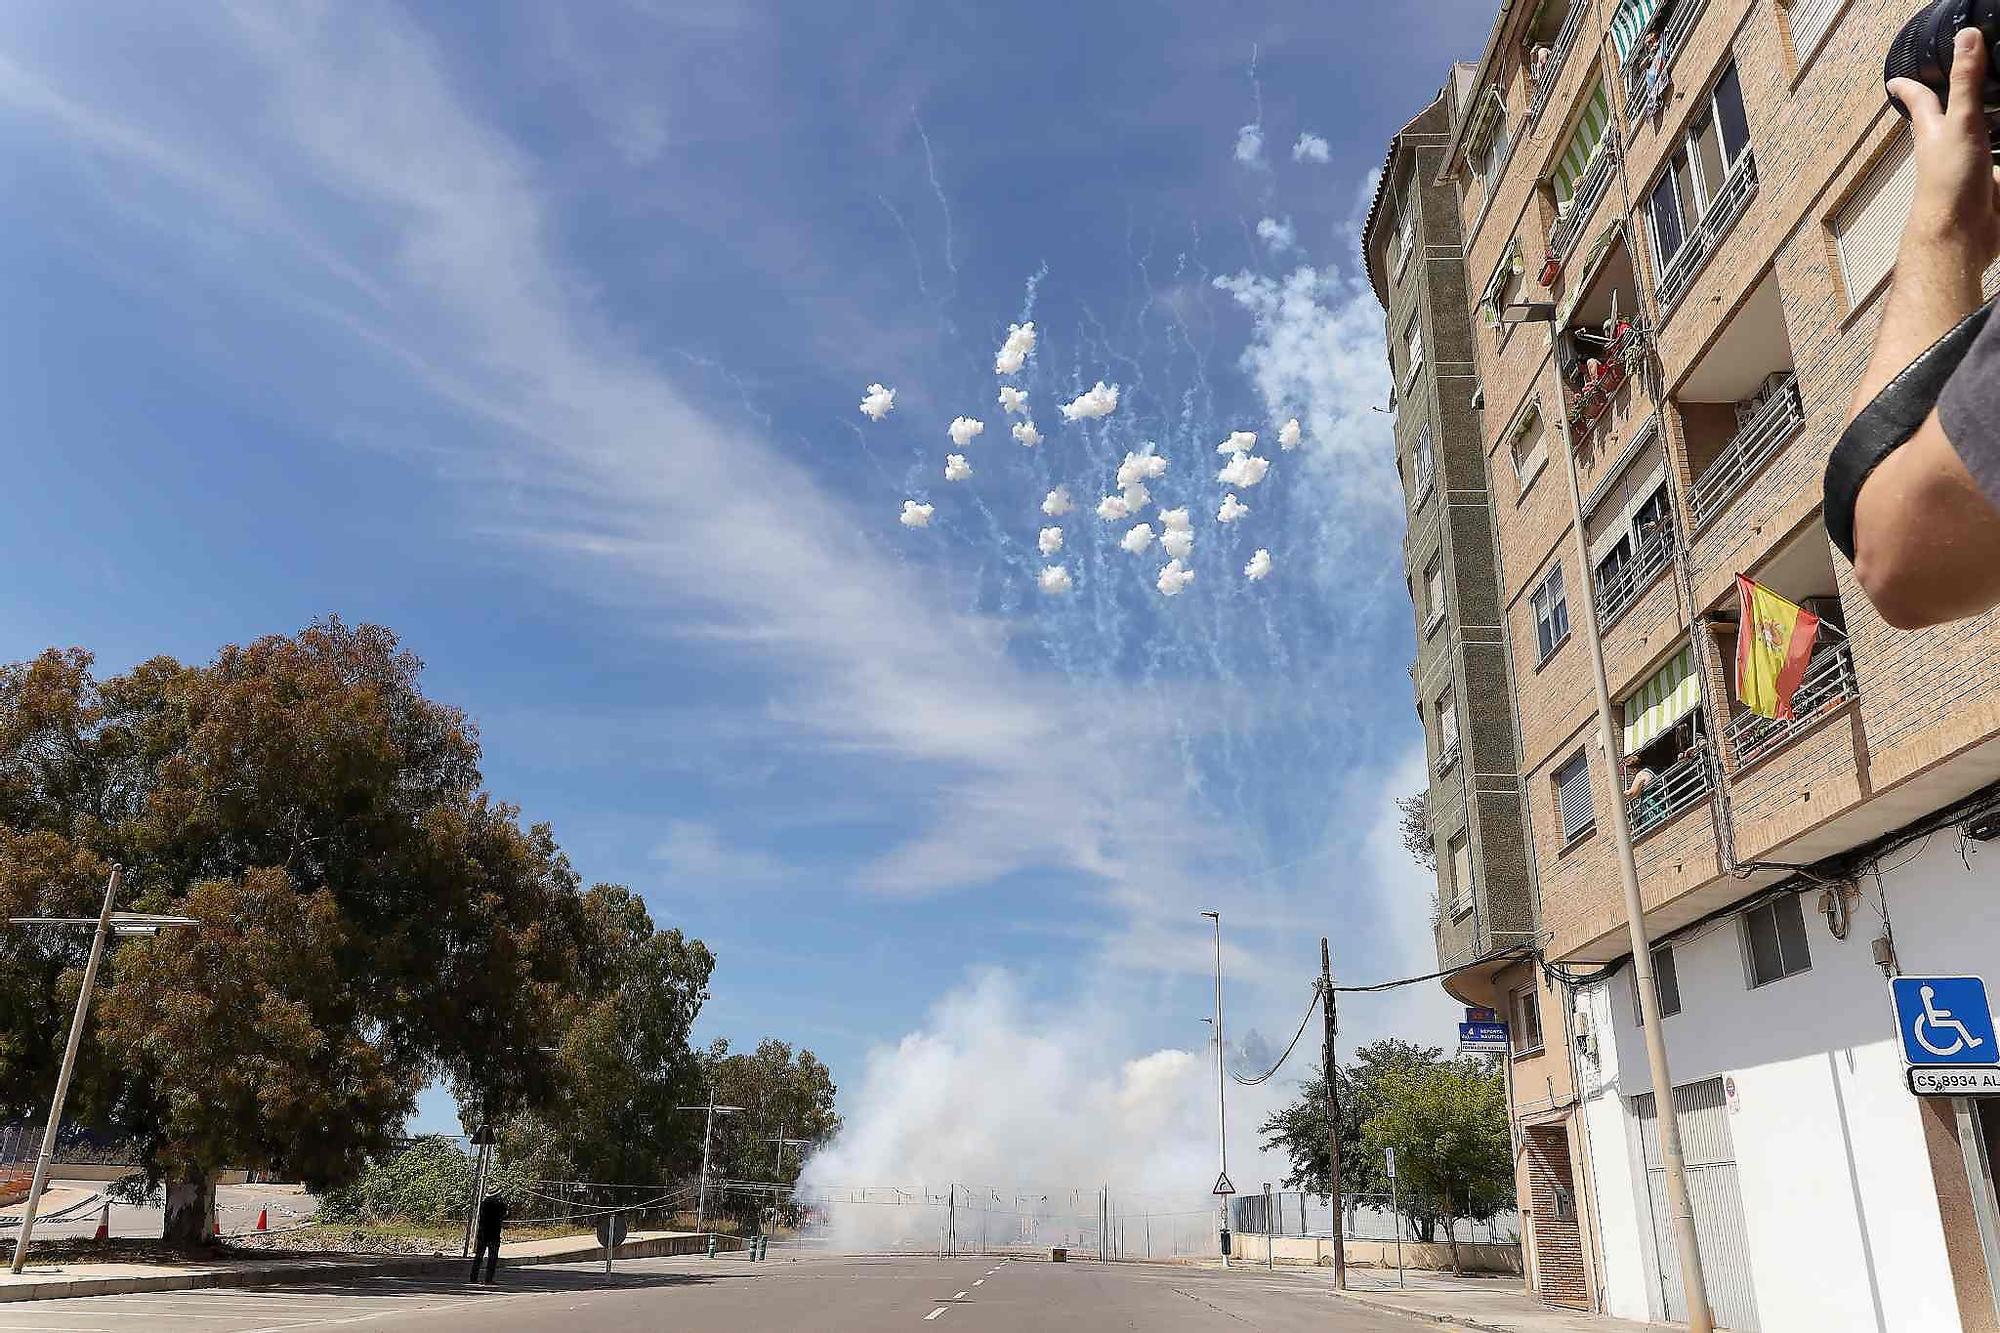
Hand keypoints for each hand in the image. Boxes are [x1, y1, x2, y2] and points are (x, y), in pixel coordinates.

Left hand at [1889, 28, 1999, 267]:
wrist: (1959, 235)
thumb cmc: (1948, 181)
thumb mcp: (1960, 122)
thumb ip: (1965, 82)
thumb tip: (1967, 36)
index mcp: (1932, 131)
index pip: (1919, 100)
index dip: (1907, 87)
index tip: (1895, 80)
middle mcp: (1946, 148)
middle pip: (1943, 121)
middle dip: (1945, 106)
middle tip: (1943, 91)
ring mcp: (1966, 167)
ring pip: (1972, 141)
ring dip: (1979, 128)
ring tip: (1986, 114)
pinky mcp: (1987, 185)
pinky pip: (1993, 164)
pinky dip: (1997, 153)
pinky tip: (1999, 154)